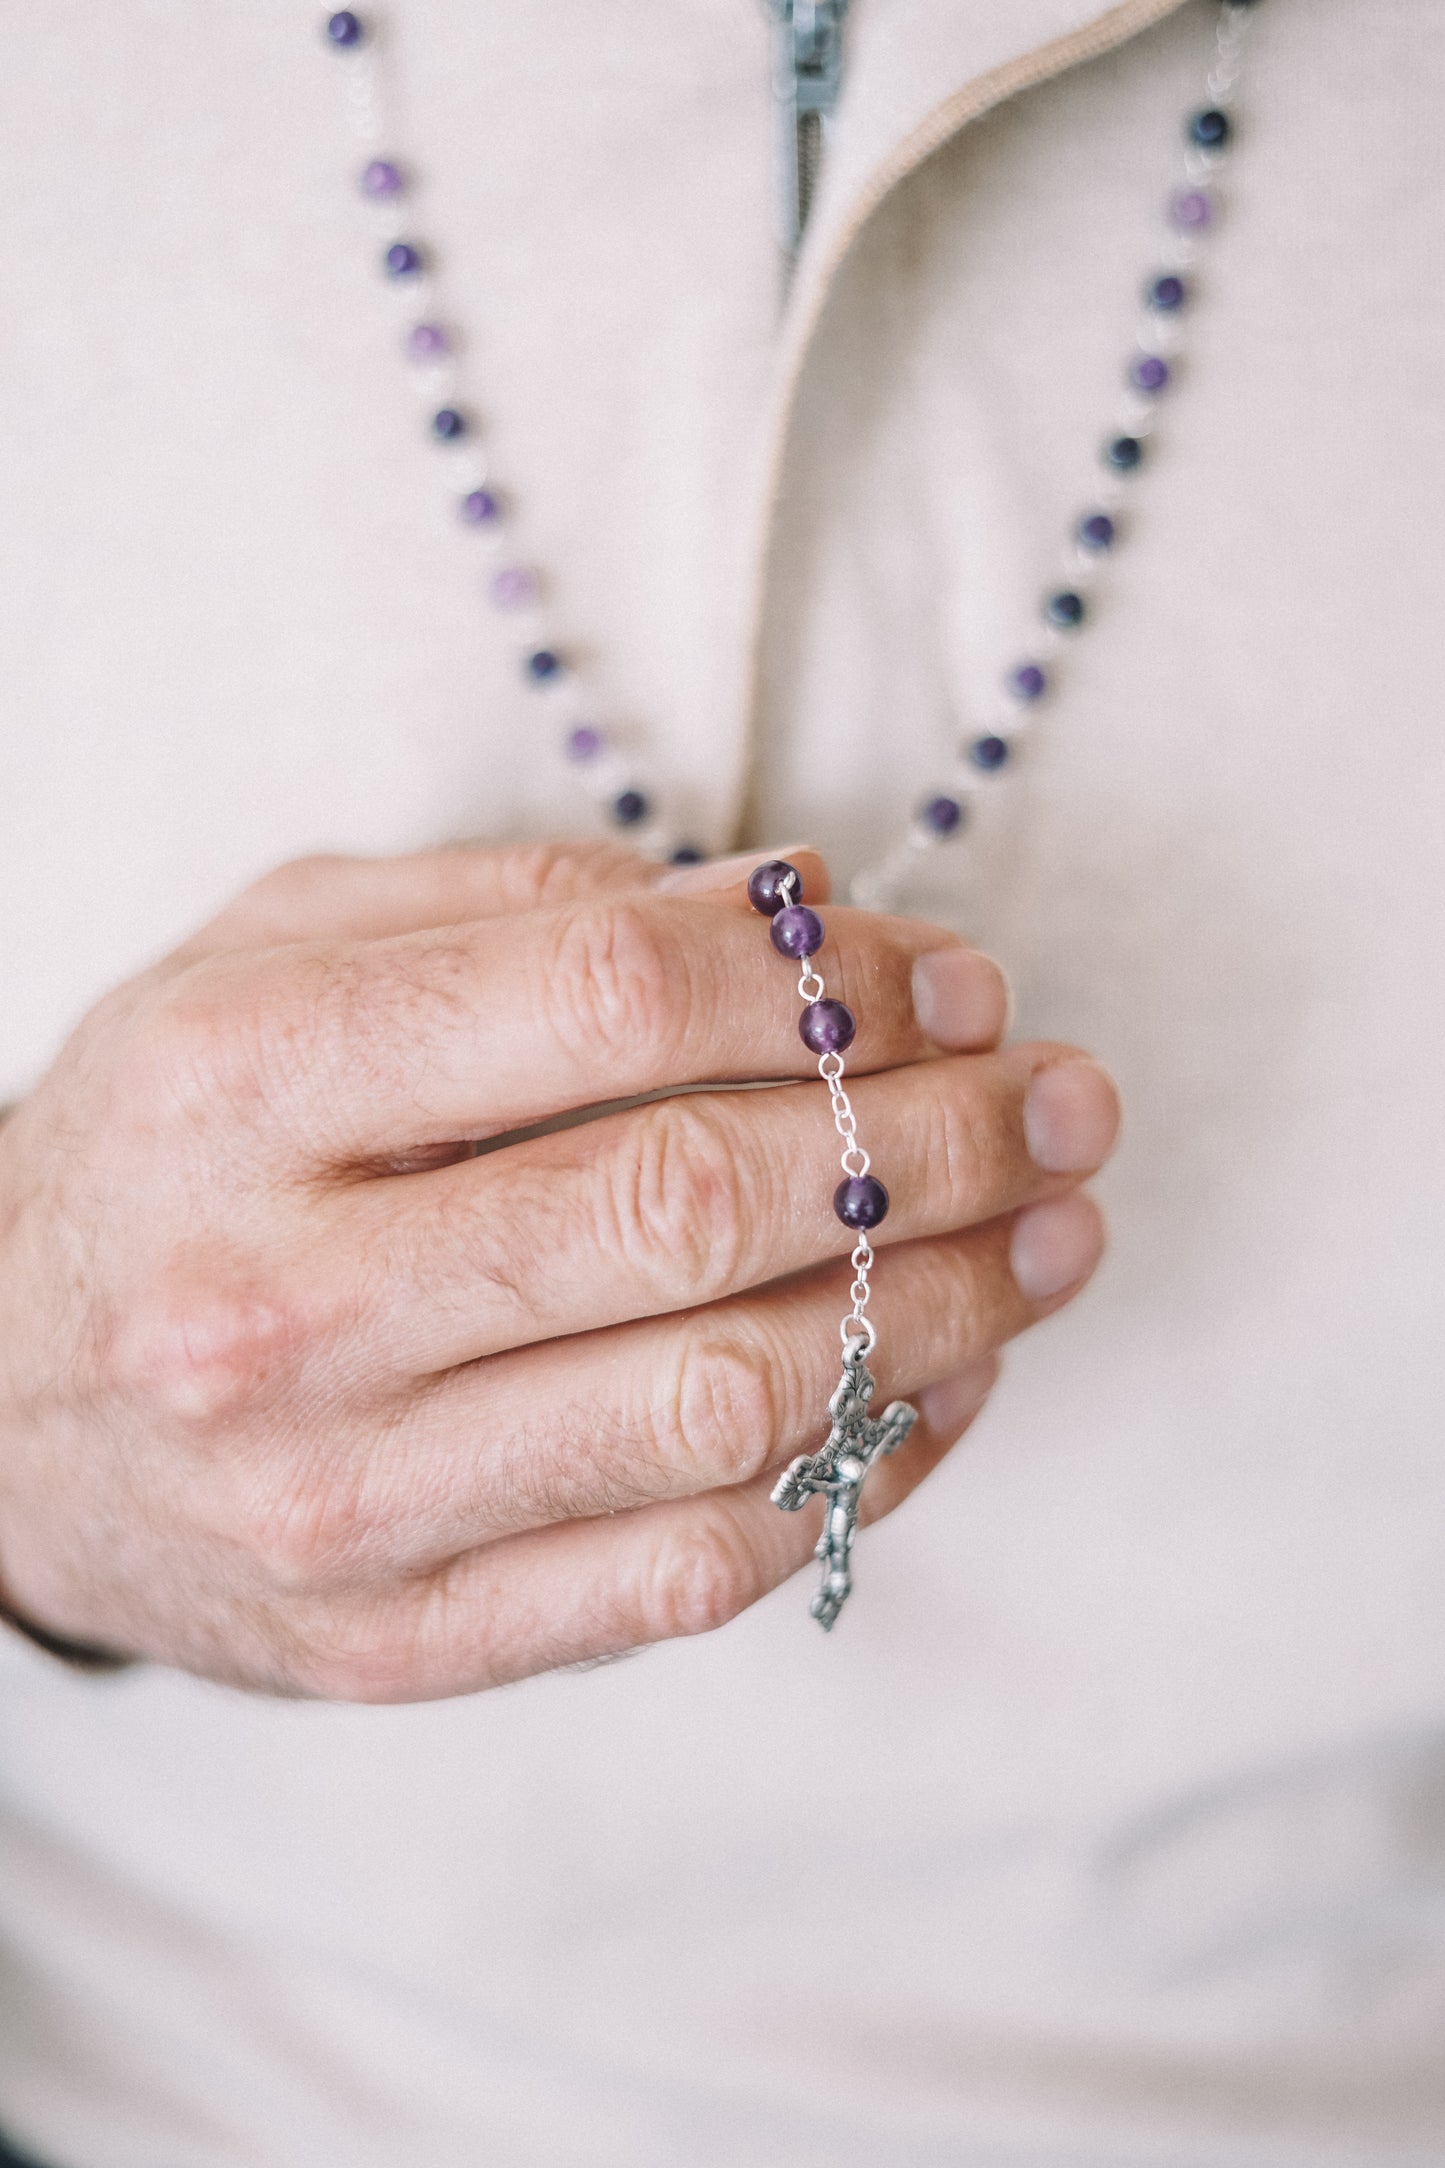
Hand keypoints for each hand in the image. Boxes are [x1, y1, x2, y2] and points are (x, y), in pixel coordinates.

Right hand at [0, 840, 1117, 1697]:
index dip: (821, 982)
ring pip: (726, 1405)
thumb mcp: (266, 957)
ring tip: (1058, 1236)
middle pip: (692, 1207)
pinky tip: (949, 1386)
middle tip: (1066, 1098)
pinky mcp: (402, 1641)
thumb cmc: (168, 1152)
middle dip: (933, 1140)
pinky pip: (691, 1567)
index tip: (949, 976)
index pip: (606, 1004)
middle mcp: (282, 1307)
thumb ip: (509, 909)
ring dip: (945, 1312)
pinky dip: (862, 1472)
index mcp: (244, 1086)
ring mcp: (343, 1501)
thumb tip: (794, 906)